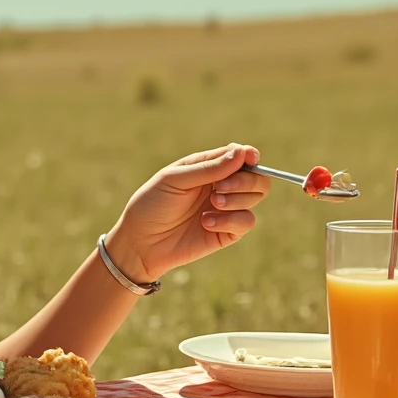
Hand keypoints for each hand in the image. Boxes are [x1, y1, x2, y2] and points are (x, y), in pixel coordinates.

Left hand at [102, 144, 271, 283]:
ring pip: (255, 197)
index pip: (240, 156)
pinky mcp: (227, 232)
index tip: (248, 159)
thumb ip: (209, 168)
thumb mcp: (175, 179)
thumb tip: (242, 154)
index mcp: (208, 167)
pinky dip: (230, 220)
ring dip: (237, 199)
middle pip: (257, 177)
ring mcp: (226, 210)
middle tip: (221, 187)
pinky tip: (206, 223)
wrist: (140, 243)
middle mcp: (221, 186)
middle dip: (245, 180)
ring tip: (213, 204)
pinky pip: (246, 222)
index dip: (249, 155)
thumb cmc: (152, 205)